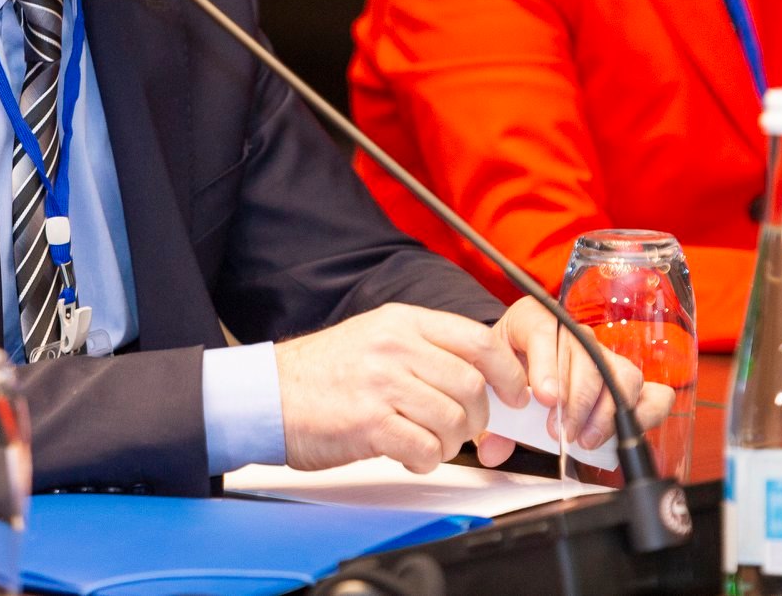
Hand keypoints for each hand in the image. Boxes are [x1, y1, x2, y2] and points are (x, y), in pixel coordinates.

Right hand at [274, 303, 525, 473]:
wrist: (266, 395)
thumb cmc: (321, 374)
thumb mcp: (375, 338)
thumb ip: (424, 349)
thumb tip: (480, 375)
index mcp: (401, 322)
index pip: (477, 339)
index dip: (508, 372)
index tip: (515, 395)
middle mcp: (394, 347)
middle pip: (472, 385)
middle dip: (477, 417)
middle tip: (461, 429)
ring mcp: (382, 384)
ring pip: (453, 420)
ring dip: (450, 442)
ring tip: (427, 442)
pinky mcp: (369, 423)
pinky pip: (425, 449)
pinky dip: (426, 459)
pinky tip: (407, 454)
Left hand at [472, 297, 675, 468]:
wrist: (514, 367)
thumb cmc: (506, 370)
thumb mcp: (492, 383)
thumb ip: (494, 415)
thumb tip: (494, 445)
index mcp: (532, 319)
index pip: (544, 331)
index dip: (547, 365)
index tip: (544, 397)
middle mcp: (572, 333)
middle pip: (588, 356)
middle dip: (577, 400)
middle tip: (561, 430)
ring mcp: (602, 355)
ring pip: (622, 374)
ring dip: (606, 412)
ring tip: (585, 438)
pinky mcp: (624, 380)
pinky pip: (653, 392)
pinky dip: (645, 414)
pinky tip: (621, 434)